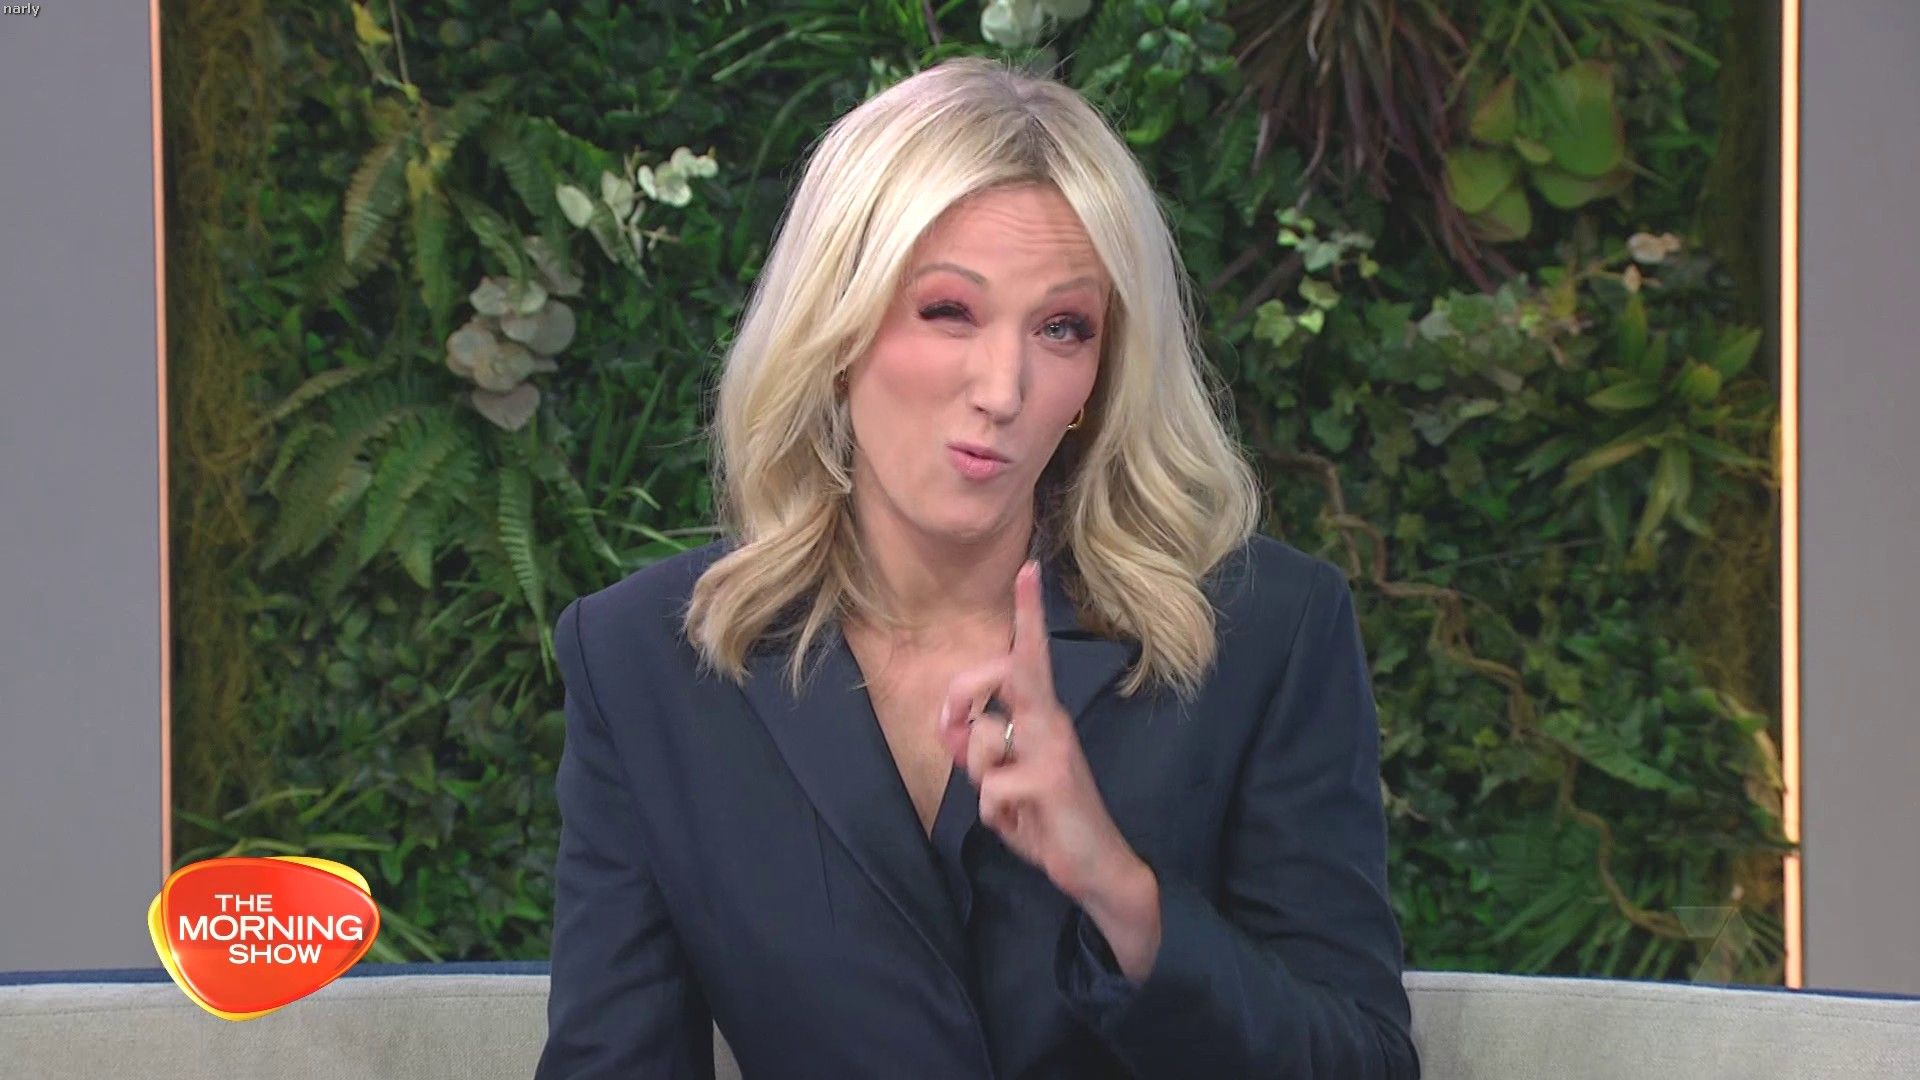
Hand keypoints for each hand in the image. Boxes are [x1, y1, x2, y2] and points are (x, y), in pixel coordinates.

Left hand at [934, 560, 1139, 905]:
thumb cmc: (1048, 817)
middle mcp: (1052, 723)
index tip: (1027, 567)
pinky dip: (996, 816)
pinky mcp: (1050, 781)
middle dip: (961, 691)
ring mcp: (1054, 749)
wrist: (1096, 867)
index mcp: (1042, 716)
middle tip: (948, 724)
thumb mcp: (1002, 780)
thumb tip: (949, 727)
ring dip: (982, 780)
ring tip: (1012, 802)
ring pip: (983, 741)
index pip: (1031, 656)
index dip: (1027, 613)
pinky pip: (990, 790)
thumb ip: (975, 749)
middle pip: (1003, 673)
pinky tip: (1023, 824)